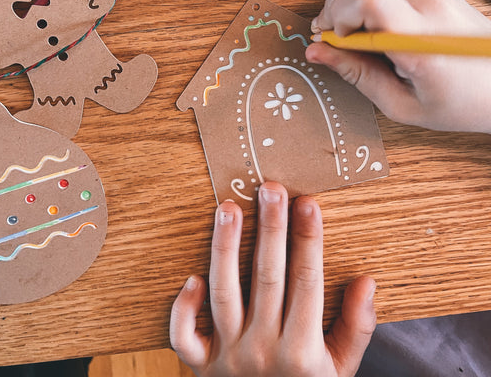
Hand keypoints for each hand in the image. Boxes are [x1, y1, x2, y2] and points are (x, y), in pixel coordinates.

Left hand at [170, 182, 375, 376]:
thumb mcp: (342, 370)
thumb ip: (356, 327)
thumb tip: (366, 281)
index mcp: (303, 352)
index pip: (307, 283)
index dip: (309, 241)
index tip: (309, 203)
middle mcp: (264, 351)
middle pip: (266, 279)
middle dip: (270, 231)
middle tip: (271, 189)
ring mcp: (229, 357)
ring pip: (224, 295)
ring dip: (225, 248)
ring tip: (228, 208)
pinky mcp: (201, 366)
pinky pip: (184, 338)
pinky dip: (183, 309)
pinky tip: (191, 277)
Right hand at [307, 0, 490, 132]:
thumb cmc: (462, 100)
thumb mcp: (403, 105)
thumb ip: (356, 75)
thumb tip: (316, 53)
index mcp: (420, 37)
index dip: (336, 16)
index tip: (332, 41)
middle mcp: (426, 1)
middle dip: (334, 11)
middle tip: (338, 42)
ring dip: (349, 8)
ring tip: (361, 41)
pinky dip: (366, 4)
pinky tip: (377, 31)